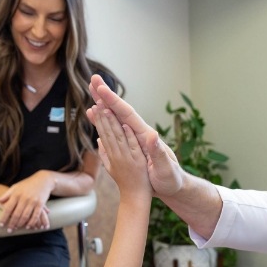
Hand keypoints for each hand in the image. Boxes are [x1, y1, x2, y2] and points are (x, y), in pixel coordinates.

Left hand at [0, 171, 53, 231]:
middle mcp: (24, 198)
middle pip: (16, 214)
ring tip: (18, 229)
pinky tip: (29, 227)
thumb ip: (6, 195)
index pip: (8, 208)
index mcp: (16, 194)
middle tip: (9, 230)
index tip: (1, 225)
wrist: (42, 180)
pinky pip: (35, 216)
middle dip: (12, 223)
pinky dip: (32, 222)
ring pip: (25, 216)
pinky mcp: (40, 204)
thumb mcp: (15, 187)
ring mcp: (32, 201)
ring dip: (21, 224)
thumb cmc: (27, 184)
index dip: (4, 217)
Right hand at [87, 75, 183, 197]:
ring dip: (104, 106)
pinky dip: (105, 122)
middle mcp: (141, 134)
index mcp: (146, 136)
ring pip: (116, 119)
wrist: (174, 187)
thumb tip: (153, 134)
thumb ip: (159, 152)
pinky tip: (98, 118)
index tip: (101, 89)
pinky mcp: (133, 145)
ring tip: (92, 94)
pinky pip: (116, 130)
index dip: (114, 101)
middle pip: (121, 111)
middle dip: (107, 96)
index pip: (128, 114)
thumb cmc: (171, 179)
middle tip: (93, 79)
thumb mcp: (165, 168)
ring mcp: (136, 139)